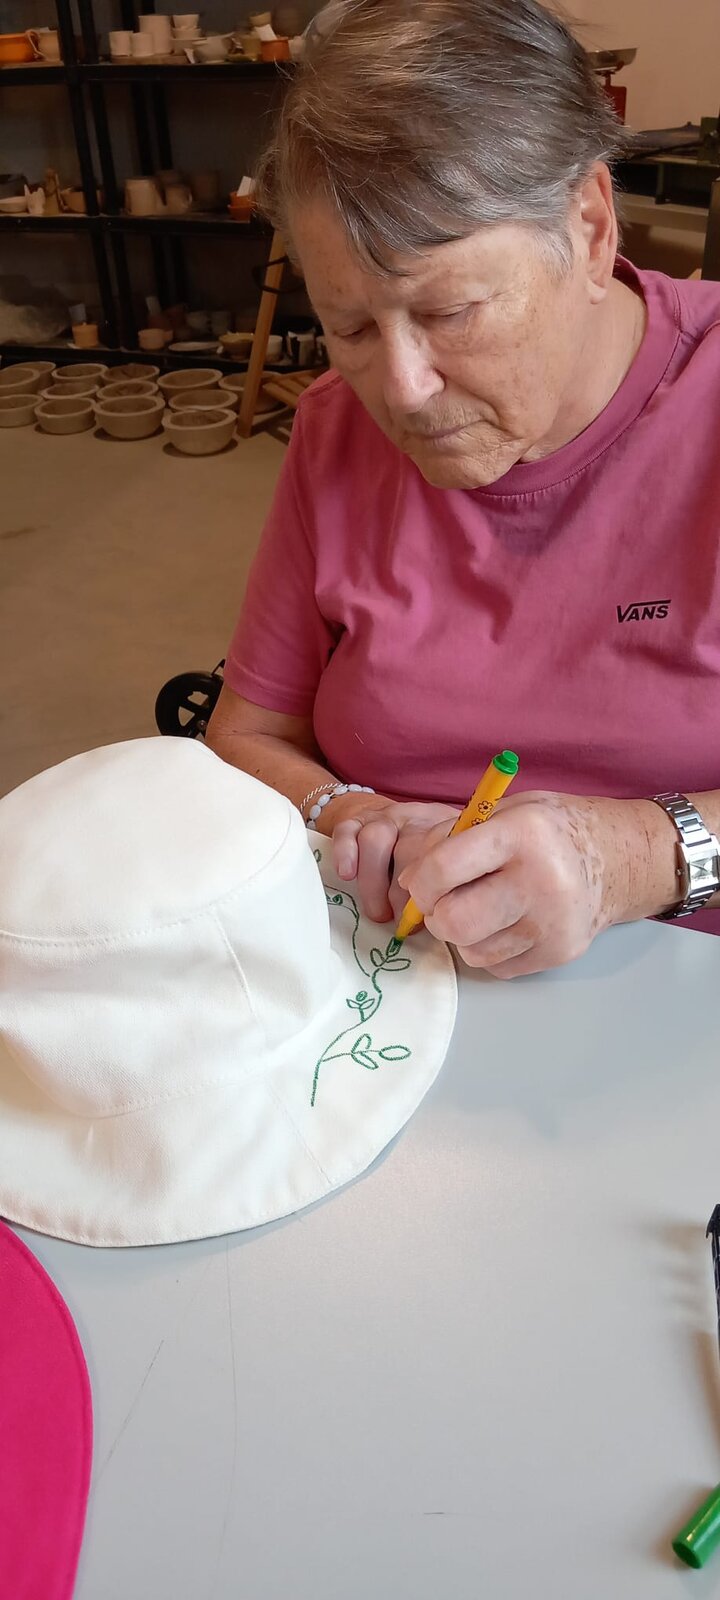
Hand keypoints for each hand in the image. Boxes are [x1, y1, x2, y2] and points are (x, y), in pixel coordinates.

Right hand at [319, 793, 459, 922]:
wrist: (391, 817)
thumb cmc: (426, 854)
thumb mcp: (448, 864)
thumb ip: (449, 886)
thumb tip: (445, 920)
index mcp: (445, 830)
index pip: (441, 855)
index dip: (431, 890)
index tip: (427, 916)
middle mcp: (416, 820)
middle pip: (408, 849)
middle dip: (402, 893)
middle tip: (401, 922)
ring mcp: (384, 817)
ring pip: (374, 839)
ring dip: (374, 883)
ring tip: (378, 912)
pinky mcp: (355, 818)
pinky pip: (346, 831)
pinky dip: (345, 853)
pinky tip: (347, 875)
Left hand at [396, 791, 678, 978]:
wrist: (618, 858)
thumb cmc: (548, 830)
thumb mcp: (504, 812)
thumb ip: (454, 839)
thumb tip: (408, 881)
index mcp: (521, 834)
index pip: (444, 869)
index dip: (419, 881)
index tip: (420, 882)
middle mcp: (540, 881)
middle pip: (454, 923)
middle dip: (435, 915)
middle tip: (443, 902)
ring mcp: (552, 924)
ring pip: (471, 951)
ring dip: (464, 934)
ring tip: (482, 907)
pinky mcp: (559, 953)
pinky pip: (497, 966)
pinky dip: (490, 949)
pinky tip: (507, 923)